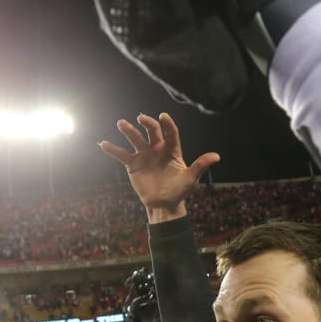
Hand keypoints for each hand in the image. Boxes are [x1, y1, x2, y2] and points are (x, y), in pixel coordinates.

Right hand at [99, 113, 219, 222]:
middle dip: (147, 123)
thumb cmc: (180, 190)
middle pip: (152, 132)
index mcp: (172, 150)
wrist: (164, 204)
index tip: (163, 116)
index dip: (167, 125)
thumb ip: (200, 166)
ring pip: (136, 140)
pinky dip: (113, 150)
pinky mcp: (133, 164)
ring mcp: (144, 155)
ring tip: (121, 123)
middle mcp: (157, 149)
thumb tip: (216, 156)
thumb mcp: (191, 179)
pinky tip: (104, 144)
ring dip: (129, 131)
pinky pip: (122, 155)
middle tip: (141, 118)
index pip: (170, 133)